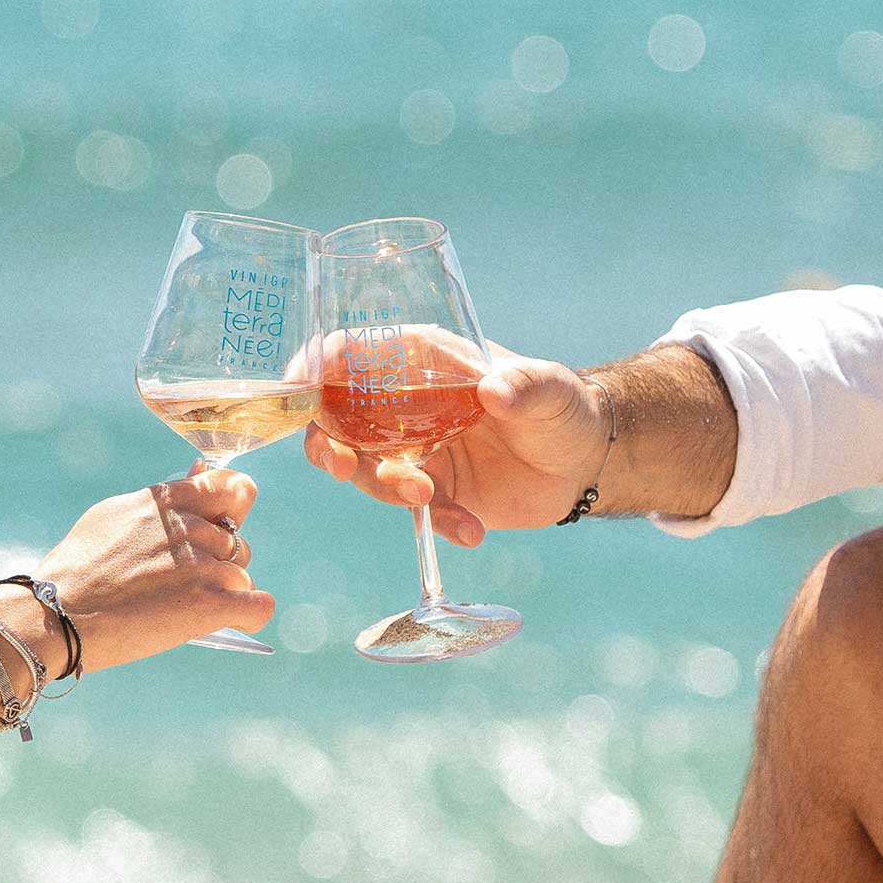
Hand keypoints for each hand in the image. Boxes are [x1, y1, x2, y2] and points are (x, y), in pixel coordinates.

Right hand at [34, 465, 273, 672]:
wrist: (55, 614)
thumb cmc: (77, 568)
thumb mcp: (114, 514)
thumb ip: (163, 497)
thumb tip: (200, 472)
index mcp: (168, 500)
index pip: (230, 487)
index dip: (234, 506)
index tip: (226, 521)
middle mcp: (189, 527)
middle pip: (237, 540)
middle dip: (218, 561)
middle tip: (181, 582)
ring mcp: (200, 566)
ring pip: (241, 576)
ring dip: (223, 592)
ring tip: (181, 606)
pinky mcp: (207, 605)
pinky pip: (258, 606)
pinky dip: (251, 614)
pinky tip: (233, 619)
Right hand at [304, 340, 606, 545]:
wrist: (583, 463)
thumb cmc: (562, 405)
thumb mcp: (551, 388)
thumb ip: (524, 385)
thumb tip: (495, 390)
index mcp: (421, 360)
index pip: (350, 352)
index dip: (315, 365)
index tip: (299, 386)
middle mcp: (404, 405)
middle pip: (337, 419)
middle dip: (329, 445)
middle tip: (346, 466)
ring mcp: (413, 450)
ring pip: (367, 471)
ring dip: (387, 488)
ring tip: (430, 499)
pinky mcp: (432, 491)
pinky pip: (413, 513)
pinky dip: (437, 524)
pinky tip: (470, 530)